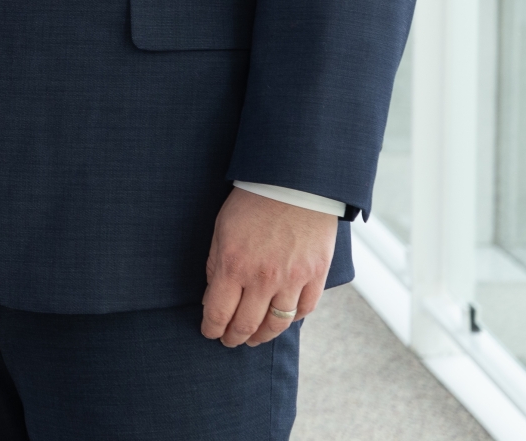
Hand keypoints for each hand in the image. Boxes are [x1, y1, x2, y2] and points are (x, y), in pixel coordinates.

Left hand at [200, 186, 335, 345]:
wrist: (294, 183)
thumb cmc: (252, 203)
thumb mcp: (221, 230)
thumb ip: (215, 265)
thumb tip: (210, 297)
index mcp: (232, 264)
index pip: (218, 312)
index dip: (212, 328)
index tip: (209, 333)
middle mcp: (262, 278)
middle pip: (246, 324)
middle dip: (234, 338)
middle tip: (229, 341)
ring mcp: (292, 279)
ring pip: (277, 324)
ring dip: (262, 337)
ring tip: (253, 339)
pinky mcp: (316, 276)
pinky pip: (304, 310)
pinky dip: (292, 319)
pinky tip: (281, 320)